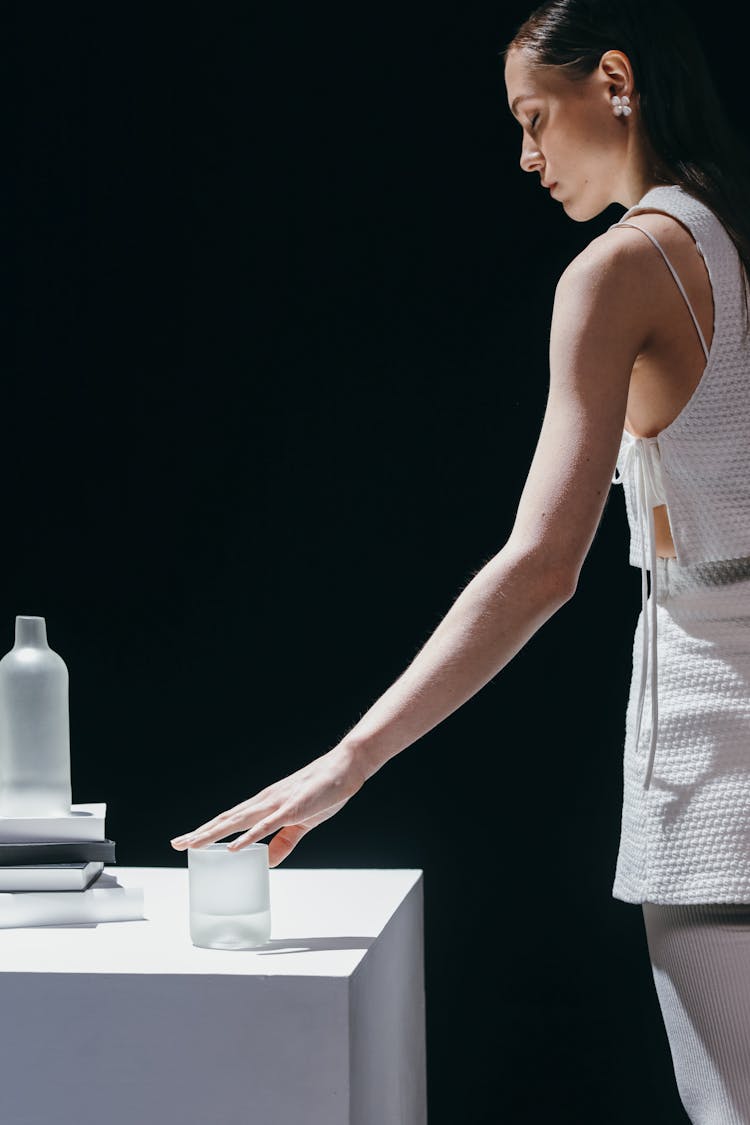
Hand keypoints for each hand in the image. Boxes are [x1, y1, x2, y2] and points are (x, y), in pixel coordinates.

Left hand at [169, 743, 365, 866]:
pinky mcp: (292, 809)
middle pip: (226, 820)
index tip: (186, 840)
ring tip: (192, 844)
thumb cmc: (324, 791)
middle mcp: (264, 802)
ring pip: (238, 821)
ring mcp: (276, 804)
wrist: (345, 768)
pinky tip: (233, 846)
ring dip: (214, 833)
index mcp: (265, 805)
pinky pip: (267, 826)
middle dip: (200, 833)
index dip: (207, 830)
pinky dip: (248, 837)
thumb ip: (284, 842)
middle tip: (176, 843)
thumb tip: (266, 861)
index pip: (230, 820)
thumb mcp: (301, 823)